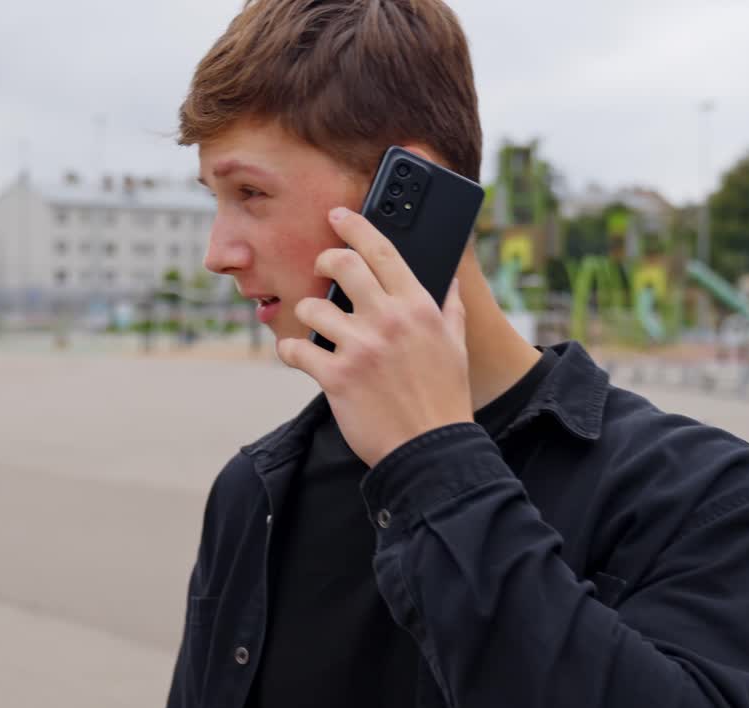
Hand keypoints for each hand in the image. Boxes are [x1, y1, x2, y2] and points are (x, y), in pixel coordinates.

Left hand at [277, 206, 472, 467]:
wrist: (430, 450)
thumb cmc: (444, 398)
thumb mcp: (456, 347)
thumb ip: (450, 309)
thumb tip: (449, 281)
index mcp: (419, 307)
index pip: (382, 251)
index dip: (356, 227)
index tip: (338, 216)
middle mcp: (388, 319)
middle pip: (342, 265)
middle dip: (325, 260)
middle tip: (322, 269)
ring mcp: (360, 347)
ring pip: (312, 307)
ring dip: (308, 314)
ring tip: (316, 329)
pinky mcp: (336, 377)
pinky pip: (296, 349)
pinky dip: (291, 351)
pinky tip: (298, 355)